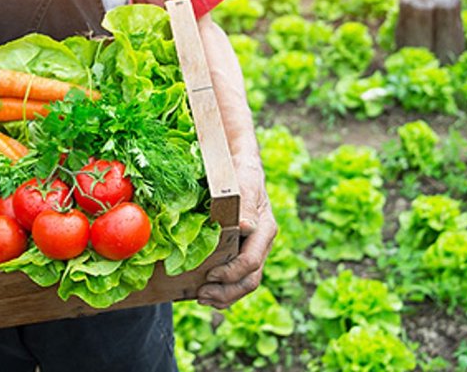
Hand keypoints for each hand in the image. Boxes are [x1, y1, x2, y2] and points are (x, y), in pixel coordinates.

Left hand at [197, 156, 275, 308]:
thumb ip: (246, 205)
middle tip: (202, 294)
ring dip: (223, 296)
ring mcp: (250, 250)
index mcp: (264, 230)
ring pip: (243, 284)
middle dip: (226, 292)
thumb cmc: (240, 174)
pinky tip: (204, 292)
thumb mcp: (244, 184)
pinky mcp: (239, 252)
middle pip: (249, 280)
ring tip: (202, 298)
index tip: (209, 274)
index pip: (251, 262)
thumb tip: (245, 227)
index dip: (231, 273)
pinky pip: (235, 279)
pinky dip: (221, 289)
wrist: (238, 168)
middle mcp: (260, 244)